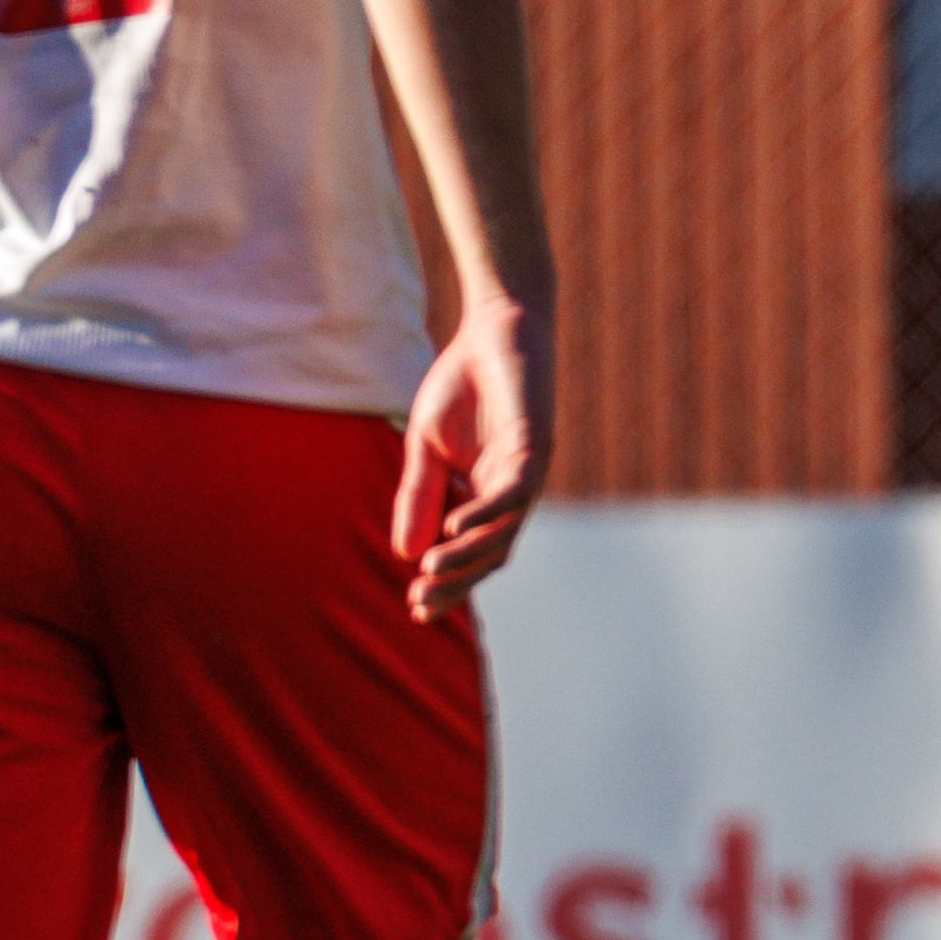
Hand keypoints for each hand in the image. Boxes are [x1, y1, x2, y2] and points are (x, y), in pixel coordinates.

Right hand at [390, 298, 552, 617]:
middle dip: (455, 581)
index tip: (413, 607)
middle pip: (490, 554)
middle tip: (419, 603)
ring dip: (466, 556)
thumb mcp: (425, 448)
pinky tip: (455, 528)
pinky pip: (513, 491)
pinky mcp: (536, 447)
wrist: (492, 332)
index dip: (445, 582)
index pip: (469, 553)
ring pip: (503, 531)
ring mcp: (526, 473)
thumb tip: (405, 553)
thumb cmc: (461, 388)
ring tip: (429, 572)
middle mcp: (511, 493)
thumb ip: (418, 495)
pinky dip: (485, 513)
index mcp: (484, 497)